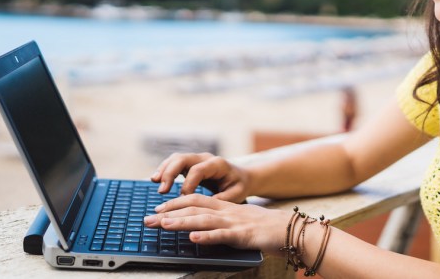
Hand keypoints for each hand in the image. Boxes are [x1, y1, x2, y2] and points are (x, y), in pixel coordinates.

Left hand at [143, 193, 290, 252]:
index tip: (157, 211)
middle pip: (193, 208)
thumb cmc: (265, 228)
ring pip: (203, 219)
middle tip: (148, 220)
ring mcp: (234, 223)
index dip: (174, 204)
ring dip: (181, 222)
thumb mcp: (240, 221)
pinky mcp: (243, 236)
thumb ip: (221, 222)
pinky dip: (207, 237)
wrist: (291, 229)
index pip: (195, 200)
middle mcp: (227, 212)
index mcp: (225, 207)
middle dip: (169, 213)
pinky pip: (223, 236)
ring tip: (163, 225)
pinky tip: (194, 239)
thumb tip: (201, 229)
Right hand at [150, 152, 250, 201]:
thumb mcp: (236, 195)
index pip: (198, 170)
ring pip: (176, 158)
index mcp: (218, 164)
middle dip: (170, 173)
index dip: (188, 184)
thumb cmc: (239, 186)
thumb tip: (204, 207)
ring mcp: (197, 159)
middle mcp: (206, 158)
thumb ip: (221, 199)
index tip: (183, 199)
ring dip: (164, 169)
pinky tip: (156, 179)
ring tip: (154, 182)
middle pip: (183, 159)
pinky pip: (175, 163)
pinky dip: (165, 169)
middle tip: (162, 190)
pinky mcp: (191, 164)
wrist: (242, 177)